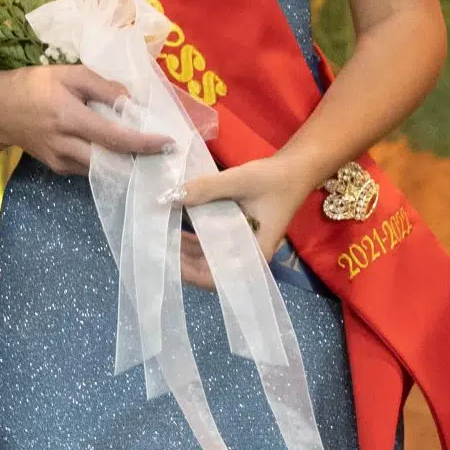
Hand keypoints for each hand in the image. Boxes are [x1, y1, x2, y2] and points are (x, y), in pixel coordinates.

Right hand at [0, 65, 172, 174]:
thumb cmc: (34, 86)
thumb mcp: (68, 74)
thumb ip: (102, 86)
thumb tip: (132, 101)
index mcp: (69, 118)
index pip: (115, 137)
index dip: (144, 142)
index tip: (168, 142)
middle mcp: (66, 145)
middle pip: (113, 162)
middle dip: (141, 160)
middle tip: (163, 153)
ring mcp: (61, 161)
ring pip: (103, 170)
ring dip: (126, 164)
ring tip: (145, 153)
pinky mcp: (58, 168)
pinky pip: (90, 169)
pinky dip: (107, 162)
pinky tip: (117, 152)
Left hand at [170, 156, 313, 291]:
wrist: (295, 170)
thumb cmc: (274, 179)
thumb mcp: (239, 180)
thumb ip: (205, 189)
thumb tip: (170, 197)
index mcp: (254, 252)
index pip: (219, 278)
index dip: (191, 274)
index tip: (168, 260)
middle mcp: (247, 255)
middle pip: (209, 270)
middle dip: (182, 262)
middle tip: (155, 246)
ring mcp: (241, 246)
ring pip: (208, 258)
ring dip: (184, 251)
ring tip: (160, 236)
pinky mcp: (236, 235)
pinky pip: (211, 244)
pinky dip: (193, 240)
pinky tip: (175, 228)